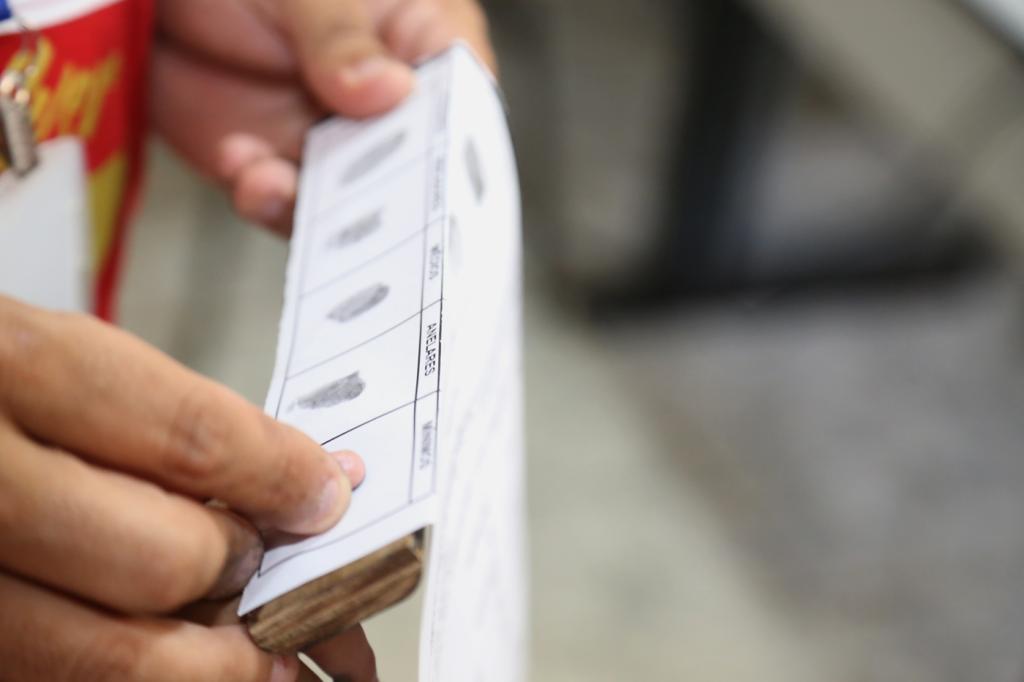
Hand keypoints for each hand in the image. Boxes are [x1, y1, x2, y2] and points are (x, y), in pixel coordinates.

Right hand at [0, 296, 373, 680]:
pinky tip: (180, 656)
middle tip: (271, 558)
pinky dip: (136, 675)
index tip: (329, 493)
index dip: (282, 476)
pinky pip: (54, 676)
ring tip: (255, 644)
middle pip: (160, 561)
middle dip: (240, 568)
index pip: (191, 438)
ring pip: (105, 657)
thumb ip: (166, 412)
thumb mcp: (37, 351)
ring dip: (209, 659)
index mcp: (5, 367)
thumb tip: (308, 477)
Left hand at [152, 0, 494, 231]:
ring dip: (316, 207)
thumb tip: (389, 89)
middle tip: (358, 204)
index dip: (460, 145)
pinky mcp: (286, 168)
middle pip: (418, 169)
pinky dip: (265, 198)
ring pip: (355, 204)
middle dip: (390, 197)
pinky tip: (241, 162)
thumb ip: (341, 38)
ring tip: (270, 180)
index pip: (464, 100)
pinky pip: (289, 207)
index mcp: (422, 41)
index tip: (443, 181)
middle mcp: (389, 104)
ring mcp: (339, 141)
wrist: (166, 0)